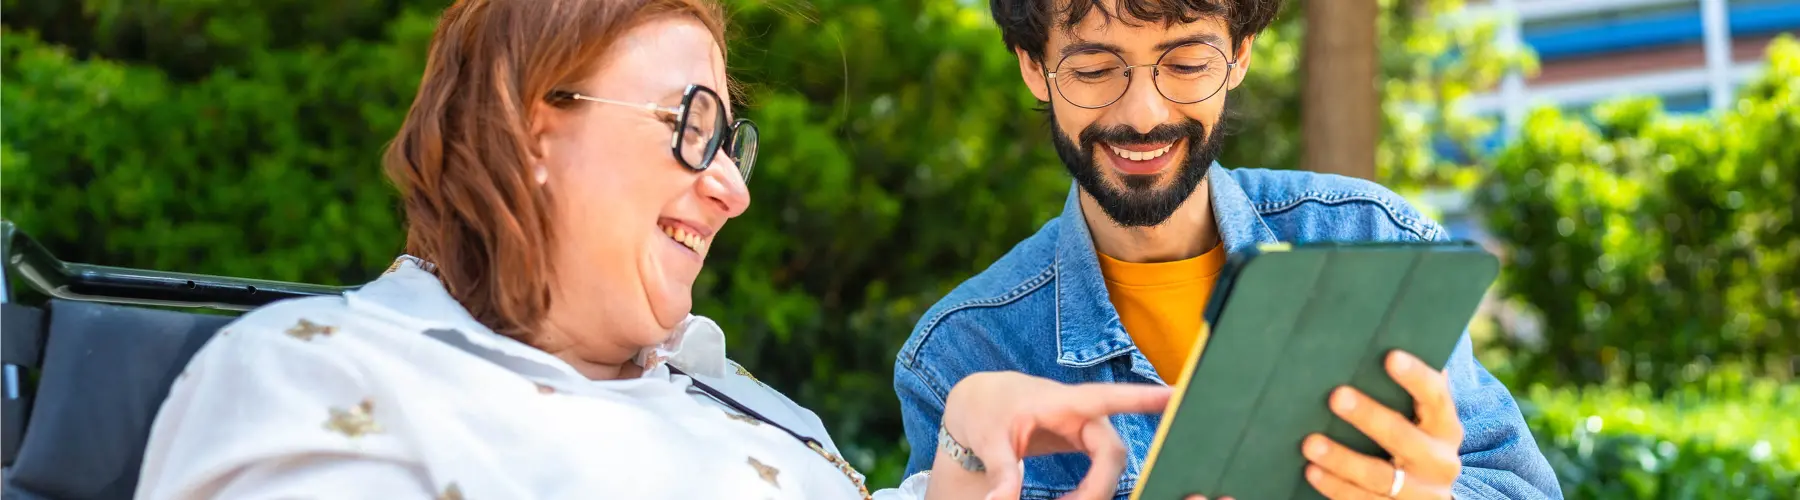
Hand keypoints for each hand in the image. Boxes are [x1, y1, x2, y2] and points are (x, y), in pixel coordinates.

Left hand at [927, 371, 1171, 499]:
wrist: (984, 402)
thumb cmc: (989, 411)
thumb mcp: (988, 440)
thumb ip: (1001, 472)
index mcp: (1063, 402)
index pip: (1109, 398)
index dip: (1144, 399)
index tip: (1176, 397)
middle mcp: (1084, 413)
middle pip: (1113, 453)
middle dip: (1099, 487)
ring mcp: (1088, 428)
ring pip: (1111, 464)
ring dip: (1095, 492)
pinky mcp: (1086, 442)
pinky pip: (1103, 468)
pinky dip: (1092, 490)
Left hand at [1302, 351, 1461, 498]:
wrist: (1432, 494)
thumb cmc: (1416, 437)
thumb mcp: (1424, 418)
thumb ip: (1413, 386)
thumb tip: (1396, 330)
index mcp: (1446, 428)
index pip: (1436, 398)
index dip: (1416, 377)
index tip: (1390, 356)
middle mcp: (1438, 462)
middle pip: (1403, 439)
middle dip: (1369, 417)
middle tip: (1336, 396)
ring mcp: (1419, 493)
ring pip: (1380, 478)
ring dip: (1342, 459)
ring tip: (1309, 443)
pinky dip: (1335, 487)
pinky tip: (1311, 471)